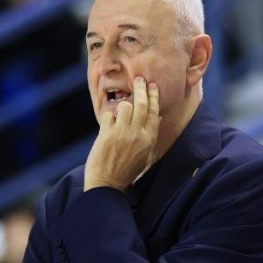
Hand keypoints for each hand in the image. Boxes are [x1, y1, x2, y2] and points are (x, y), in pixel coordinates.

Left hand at [84, 76, 159, 190]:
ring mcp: (122, 133)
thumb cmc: (126, 170)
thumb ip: (150, 135)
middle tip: (139, 79)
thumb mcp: (145, 154)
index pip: (154, 112)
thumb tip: (155, 116)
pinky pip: (109, 115)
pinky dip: (108, 118)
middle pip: (142, 104)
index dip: (154, 97)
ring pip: (125, 106)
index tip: (153, 86)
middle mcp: (138, 134)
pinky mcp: (107, 134)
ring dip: (122, 107)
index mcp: (149, 140)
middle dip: (141, 88)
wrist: (107, 184)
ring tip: (120, 114)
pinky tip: (108, 126)